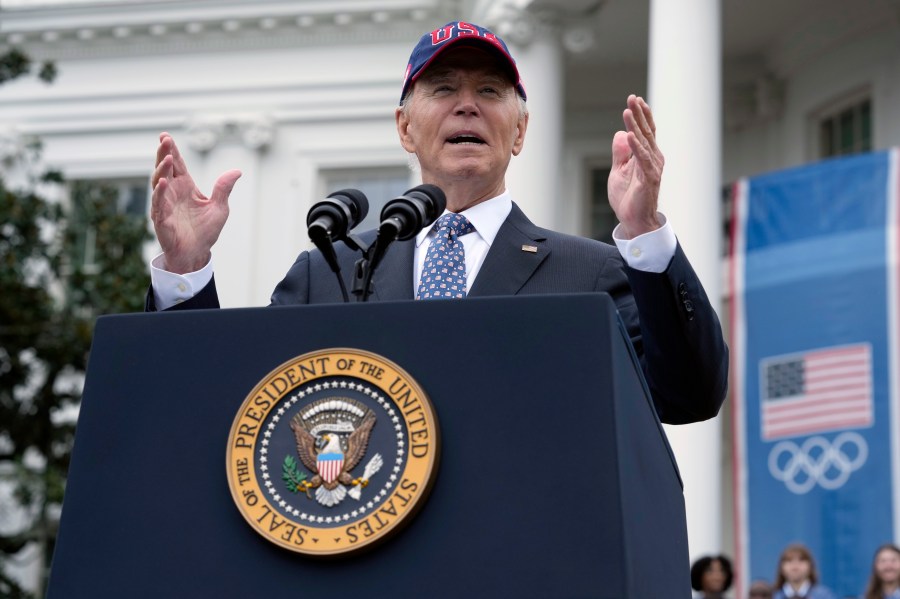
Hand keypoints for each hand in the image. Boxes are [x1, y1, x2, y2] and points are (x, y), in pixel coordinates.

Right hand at [150, 133, 240, 273]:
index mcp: (185, 187)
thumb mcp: (219, 207)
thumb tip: (237, 171)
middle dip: (163, 153)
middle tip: (164, 139)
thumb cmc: (206, 231)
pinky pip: (159, 204)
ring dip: (162, 170)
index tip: (167, 136)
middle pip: (165, 168)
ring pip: (158, 183)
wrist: (197, 253)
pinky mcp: (161, 219)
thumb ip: (224, 188)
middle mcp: (172, 193)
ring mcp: (165, 205)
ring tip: (167, 158)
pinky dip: (160, 193)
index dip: (172, 150)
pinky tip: (163, 183)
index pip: (177, 165)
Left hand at [608, 95, 663, 238]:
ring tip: (628, 110)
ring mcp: (652, 168)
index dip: (640, 115)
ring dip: (635, 125)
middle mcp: (653, 159)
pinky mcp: (649, 178)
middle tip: (632, 97)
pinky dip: (636, 146)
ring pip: (644, 142)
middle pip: (646, 131)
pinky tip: (630, 134)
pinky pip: (642, 159)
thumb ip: (620, 153)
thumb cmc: (628, 197)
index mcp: (646, 156)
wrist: (633, 220)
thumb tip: (621, 133)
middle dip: (639, 113)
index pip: (645, 131)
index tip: (634, 100)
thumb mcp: (619, 171)